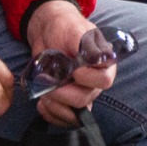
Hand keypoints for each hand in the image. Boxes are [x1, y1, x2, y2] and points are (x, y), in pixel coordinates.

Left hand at [25, 0, 112, 126]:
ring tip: (43, 93)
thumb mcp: (74, 29)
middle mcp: (96, 81)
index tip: (72, 70)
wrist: (48, 32)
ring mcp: (83, 92)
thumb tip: (96, 58)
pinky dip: (51, 114)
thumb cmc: (64, 27)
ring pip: (75, 112)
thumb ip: (85, 43)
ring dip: (56, 106)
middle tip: (47, 81)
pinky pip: (65, 118)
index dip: (87, 78)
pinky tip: (42, 104)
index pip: (104, 79)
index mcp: (104, 62)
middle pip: (85, 98)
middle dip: (63, 93)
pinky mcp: (69, 102)